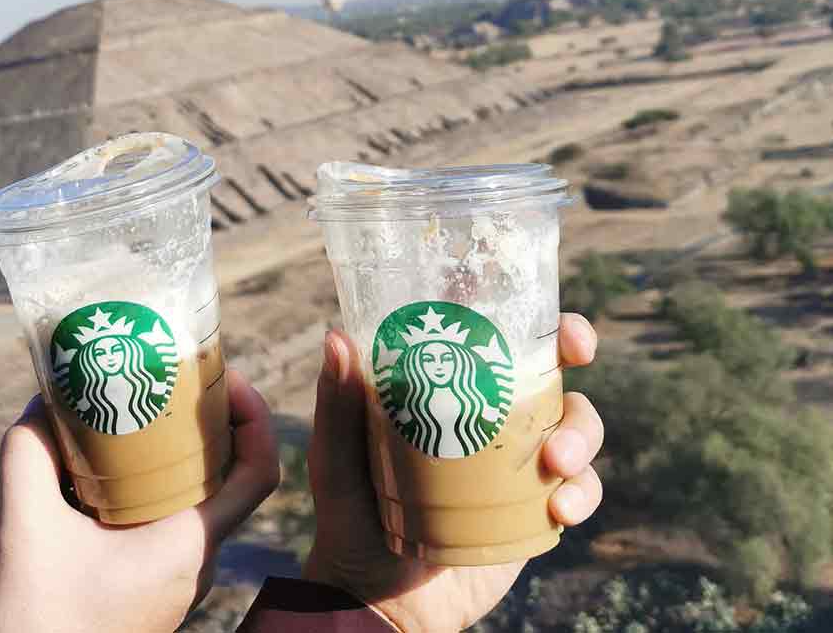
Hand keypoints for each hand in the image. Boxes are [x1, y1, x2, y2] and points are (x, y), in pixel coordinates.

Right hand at [0, 370, 279, 632]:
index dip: (255, 414)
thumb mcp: (24, 533)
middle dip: (206, 417)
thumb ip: (28, 458)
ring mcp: (176, 574)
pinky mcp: (150, 582)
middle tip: (172, 376)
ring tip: (136, 406)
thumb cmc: (39, 627)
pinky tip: (103, 462)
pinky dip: (147, 480)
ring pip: (195, 494)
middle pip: (228, 472)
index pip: (260, 472)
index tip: (224, 376)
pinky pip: (165, 516)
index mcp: (190, 544)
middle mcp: (196, 558)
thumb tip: (40, 402)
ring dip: (174, 448)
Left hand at [304, 314, 602, 631]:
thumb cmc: (349, 517)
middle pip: (549, 369)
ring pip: (577, 427)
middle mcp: (490, 415)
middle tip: (574, 366)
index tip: (559, 324)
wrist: (377, 599)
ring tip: (557, 464)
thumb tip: (336, 337)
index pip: (496, 336)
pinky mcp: (534, 509)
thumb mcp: (336, 458)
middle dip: (573, 360)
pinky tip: (560, 511)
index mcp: (449, 388)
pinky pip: (580, 490)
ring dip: (582, 436)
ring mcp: (517, 462)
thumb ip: (337, 404)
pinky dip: (583, 494)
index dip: (534, 318)